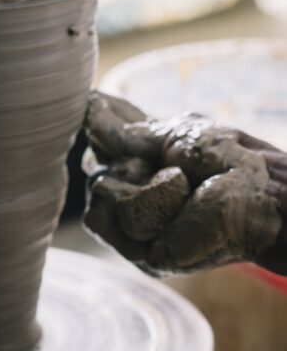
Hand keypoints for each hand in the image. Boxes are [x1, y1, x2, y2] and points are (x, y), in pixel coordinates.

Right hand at [83, 90, 286, 275]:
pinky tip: (163, 205)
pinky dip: (130, 202)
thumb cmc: (233, 164)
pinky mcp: (139, 249)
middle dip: (123, 154)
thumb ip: (129, 130)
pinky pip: (101, 216)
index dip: (102, 119)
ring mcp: (139, 220)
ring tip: (175, 188)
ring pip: (96, 188)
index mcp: (153, 161)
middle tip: (165, 162)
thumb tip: (89, 111)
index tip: (93, 100)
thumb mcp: (177, 134)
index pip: (111, 137)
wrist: (261, 201)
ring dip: (132, 182)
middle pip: (97, 163)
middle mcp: (142, 190)